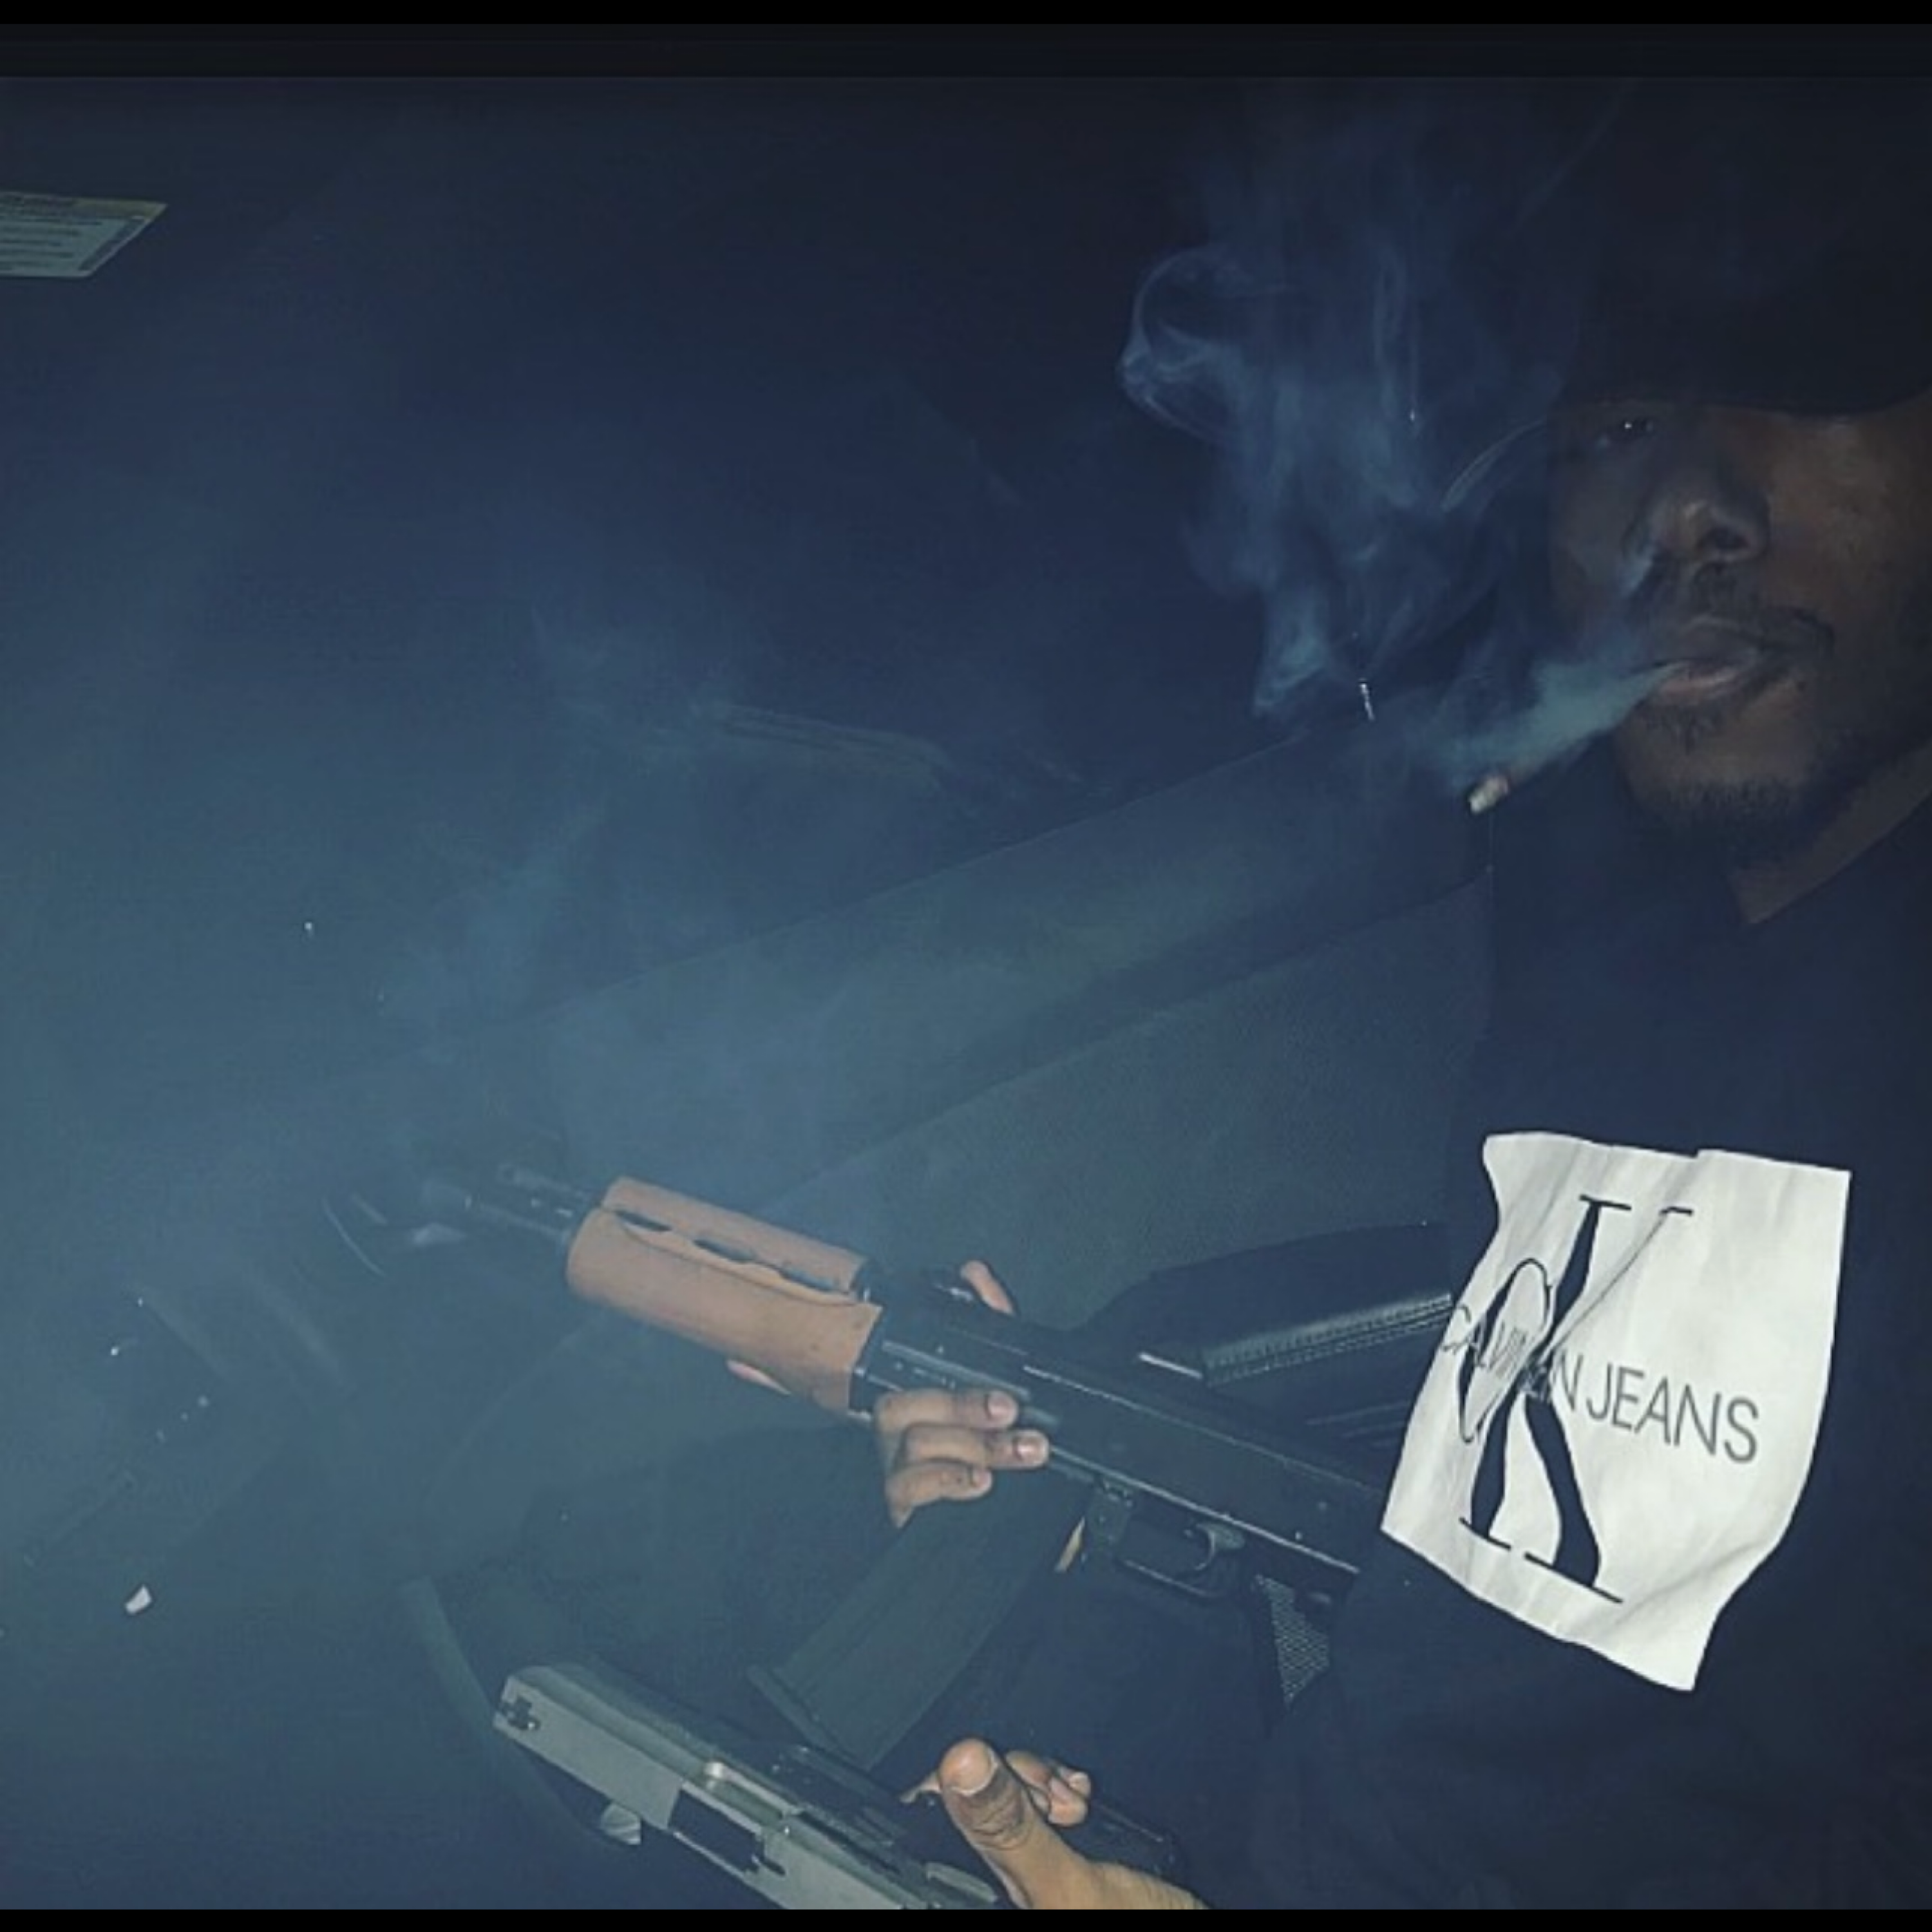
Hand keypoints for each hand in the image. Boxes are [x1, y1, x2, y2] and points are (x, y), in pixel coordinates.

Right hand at [872, 1261, 1049, 1527]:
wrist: (1019, 1528)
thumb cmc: (999, 1448)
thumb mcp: (1006, 1385)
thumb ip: (995, 1322)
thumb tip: (975, 1271)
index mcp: (923, 1398)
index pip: (918, 1369)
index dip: (951, 1366)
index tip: (1003, 1388)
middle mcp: (901, 1434)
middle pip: (899, 1409)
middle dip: (958, 1406)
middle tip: (1010, 1412)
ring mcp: (899, 1474)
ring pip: (909, 1449)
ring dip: (970, 1445)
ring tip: (1023, 1450)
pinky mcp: (904, 1513)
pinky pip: (906, 1493)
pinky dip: (945, 1482)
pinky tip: (981, 1483)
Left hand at [932, 1739, 1205, 1910]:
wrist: (1194, 1927)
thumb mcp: (1066, 1886)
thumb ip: (1010, 1827)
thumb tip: (959, 1761)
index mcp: (970, 1905)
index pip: (925, 1826)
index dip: (955, 1788)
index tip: (992, 1775)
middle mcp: (982, 1894)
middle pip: (965, 1805)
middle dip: (1011, 1783)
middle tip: (1053, 1798)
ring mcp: (1013, 1879)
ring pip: (999, 1801)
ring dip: (1039, 1786)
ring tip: (1075, 1803)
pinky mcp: (1043, 1864)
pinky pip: (1029, 1809)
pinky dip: (1055, 1795)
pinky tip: (1080, 1798)